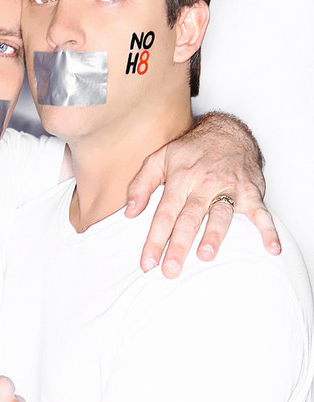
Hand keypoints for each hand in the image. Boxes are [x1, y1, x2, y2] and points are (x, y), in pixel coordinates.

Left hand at [126, 112, 279, 277]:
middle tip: (171, 270)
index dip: (155, 239)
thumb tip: (130, 212)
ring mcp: (229, 188)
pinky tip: (271, 248)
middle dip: (179, 245)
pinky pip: (262, 212)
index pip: (164, 213)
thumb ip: (141, 185)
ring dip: (214, 236)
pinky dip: (269, 230)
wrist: (226, 131)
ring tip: (205, 255)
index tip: (148, 262)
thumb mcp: (158, 159)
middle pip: (189, 218)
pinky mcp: (251, 191)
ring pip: (221, 214)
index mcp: (180, 179)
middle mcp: (204, 184)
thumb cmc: (190, 150)